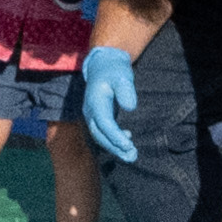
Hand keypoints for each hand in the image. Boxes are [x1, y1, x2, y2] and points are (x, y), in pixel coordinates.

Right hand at [78, 44, 137, 162]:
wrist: (102, 64)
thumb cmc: (114, 69)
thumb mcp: (122, 76)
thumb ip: (126, 90)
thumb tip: (130, 107)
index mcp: (95, 102)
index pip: (105, 124)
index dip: (116, 136)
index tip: (129, 145)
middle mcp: (90, 111)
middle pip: (100, 135)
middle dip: (115, 148)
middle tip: (132, 157)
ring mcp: (91, 115)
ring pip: (100, 136)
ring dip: (114, 147)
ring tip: (130, 155)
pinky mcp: (97, 116)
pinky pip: (102, 132)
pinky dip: (113, 140)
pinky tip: (127, 141)